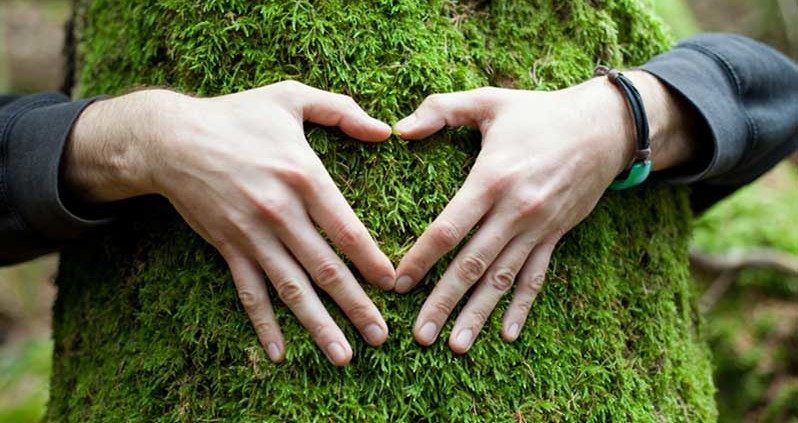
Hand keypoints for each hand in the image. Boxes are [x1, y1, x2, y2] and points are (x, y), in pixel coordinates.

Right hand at [63, 81, 395, 365]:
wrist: (171, 139)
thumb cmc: (237, 115)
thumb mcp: (291, 97)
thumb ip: (341, 110)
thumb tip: (385, 130)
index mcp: (304, 176)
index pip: (348, 230)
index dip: (373, 262)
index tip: (394, 285)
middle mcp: (281, 212)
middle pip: (326, 268)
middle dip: (357, 306)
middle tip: (380, 336)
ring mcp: (253, 235)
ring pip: (292, 289)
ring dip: (319, 325)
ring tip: (343, 356)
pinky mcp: (229, 247)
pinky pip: (249, 292)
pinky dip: (264, 324)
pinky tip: (278, 353)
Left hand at [392, 71, 700, 352]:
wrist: (604, 128)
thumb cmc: (539, 113)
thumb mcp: (489, 101)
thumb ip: (441, 110)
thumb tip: (399, 128)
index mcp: (491, 180)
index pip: (448, 229)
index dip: (421, 259)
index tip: (398, 284)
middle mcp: (514, 211)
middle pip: (471, 265)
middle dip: (443, 302)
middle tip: (420, 336)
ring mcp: (537, 229)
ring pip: (502, 280)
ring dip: (478, 314)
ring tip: (455, 346)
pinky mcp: (555, 236)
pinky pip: (535, 278)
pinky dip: (521, 307)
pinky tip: (507, 335)